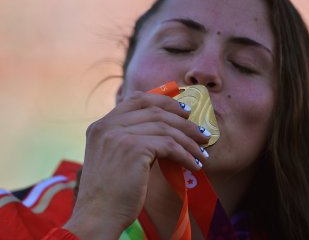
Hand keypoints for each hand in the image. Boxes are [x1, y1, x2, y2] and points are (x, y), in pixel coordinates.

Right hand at [64, 91, 209, 238]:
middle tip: (201, 133)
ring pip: (166, 128)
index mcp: (102, 125)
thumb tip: (168, 132)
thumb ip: (132, 139)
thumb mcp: (115, 157)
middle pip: (155, 111)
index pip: (137, 99)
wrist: (98, 217)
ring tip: (202, 152)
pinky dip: (186, 154)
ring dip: (189, 141)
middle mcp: (108, 125)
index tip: (183, 111)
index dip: (164, 101)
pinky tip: (194, 164)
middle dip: (183, 122)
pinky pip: (169, 145)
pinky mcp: (133, 149)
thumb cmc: (111, 193)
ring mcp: (119, 135)